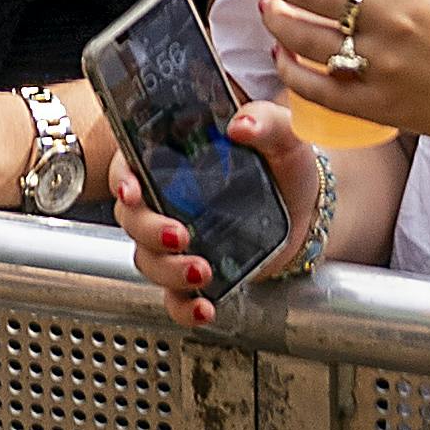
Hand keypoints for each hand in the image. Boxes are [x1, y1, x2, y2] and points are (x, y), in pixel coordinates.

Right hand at [126, 106, 330, 325]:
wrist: (307, 209)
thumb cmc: (284, 164)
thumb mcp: (282, 134)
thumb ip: (266, 121)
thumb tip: (241, 124)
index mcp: (173, 160)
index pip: (129, 167)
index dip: (122, 180)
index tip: (132, 191)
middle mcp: (166, 200)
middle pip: (132, 218)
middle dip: (148, 231)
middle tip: (178, 235)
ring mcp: (178, 240)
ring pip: (148, 260)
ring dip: (168, 270)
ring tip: (202, 272)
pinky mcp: (195, 272)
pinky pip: (175, 296)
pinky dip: (184, 307)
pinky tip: (204, 308)